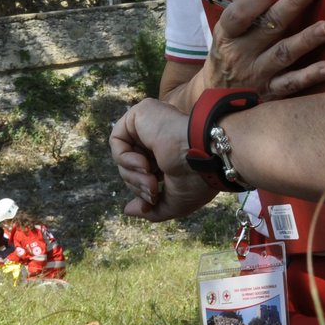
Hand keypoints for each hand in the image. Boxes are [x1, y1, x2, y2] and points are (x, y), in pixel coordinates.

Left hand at [109, 98, 216, 222]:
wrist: (207, 157)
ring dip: (132, 176)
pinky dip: (124, 158)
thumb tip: (127, 210)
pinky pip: (117, 139)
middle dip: (137, 185)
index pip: (143, 175)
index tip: (153, 201)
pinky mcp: (140, 114)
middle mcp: (158, 139)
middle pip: (130, 167)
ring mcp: (149, 125)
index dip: (143, 190)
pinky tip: (144, 164)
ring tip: (152, 180)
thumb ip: (152, 209)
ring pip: (122, 157)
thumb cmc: (198, 180)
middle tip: (153, 191)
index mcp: (167, 155)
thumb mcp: (174, 203)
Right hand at [199, 0, 324, 100]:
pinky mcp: (271, 92)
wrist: (217, 98)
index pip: (237, 16)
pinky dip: (309, 76)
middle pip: (268, 27)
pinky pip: (291, 84)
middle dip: (291, 6)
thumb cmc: (229, 52)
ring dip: (305, 40)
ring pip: (283, 55)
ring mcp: (257, 74)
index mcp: (230, 33)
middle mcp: (242, 53)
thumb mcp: (229, 27)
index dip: (253, 3)